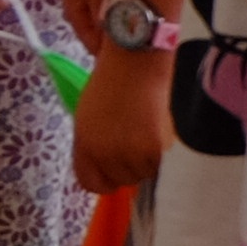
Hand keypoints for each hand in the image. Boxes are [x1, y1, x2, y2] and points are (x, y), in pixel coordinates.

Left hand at [71, 46, 173, 195]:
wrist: (136, 61)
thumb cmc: (113, 83)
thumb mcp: (89, 118)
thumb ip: (94, 147)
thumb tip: (106, 171)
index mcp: (84, 145)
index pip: (91, 184)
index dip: (105, 177)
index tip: (115, 166)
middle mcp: (103, 154)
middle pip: (122, 180)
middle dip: (130, 165)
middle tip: (136, 137)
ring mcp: (128, 154)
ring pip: (144, 173)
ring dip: (149, 159)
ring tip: (148, 129)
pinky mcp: (154, 150)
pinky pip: (161, 165)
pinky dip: (163, 152)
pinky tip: (158, 129)